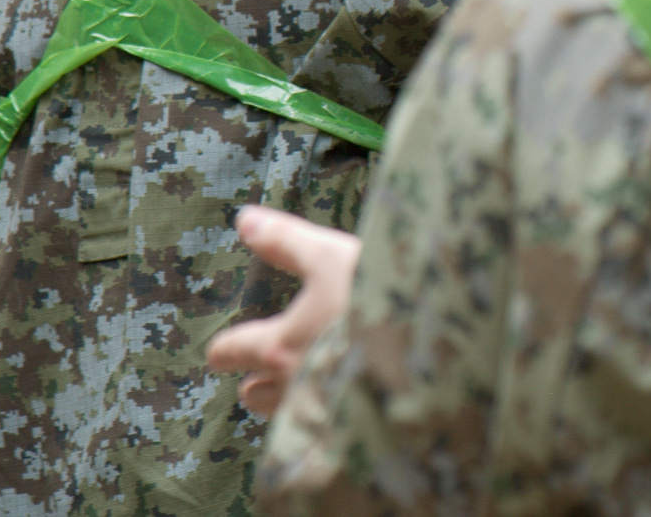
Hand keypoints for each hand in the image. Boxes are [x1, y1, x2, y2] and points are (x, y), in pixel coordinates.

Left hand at [206, 205, 362, 418]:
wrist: (431, 353)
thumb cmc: (374, 299)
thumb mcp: (331, 256)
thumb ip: (286, 241)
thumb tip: (245, 219)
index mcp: (281, 346)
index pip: (236, 350)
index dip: (225, 348)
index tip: (218, 352)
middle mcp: (295, 387)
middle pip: (256, 393)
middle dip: (255, 383)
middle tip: (254, 379)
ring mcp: (322, 415)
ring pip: (286, 417)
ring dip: (283, 404)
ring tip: (289, 395)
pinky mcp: (352, 430)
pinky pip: (322, 431)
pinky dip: (321, 421)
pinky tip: (335, 410)